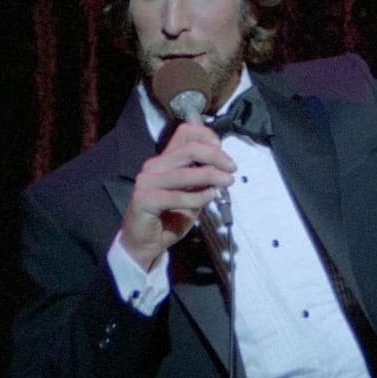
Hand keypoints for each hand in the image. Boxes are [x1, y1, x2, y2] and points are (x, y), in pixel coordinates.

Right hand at [120, 122, 235, 270]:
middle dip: (215, 156)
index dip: (207, 136)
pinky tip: (210, 197)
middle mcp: (153, 166)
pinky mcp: (144, 200)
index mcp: (164, 160)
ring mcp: (147, 182)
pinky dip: (198, 197)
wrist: (145, 244)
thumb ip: (202, 177)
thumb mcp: (192, 194)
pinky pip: (177, 196)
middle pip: (188, 149)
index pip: (185, 133)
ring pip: (184, 172)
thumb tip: (223, 162)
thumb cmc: (170, 218)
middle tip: (232, 168)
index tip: (224, 151)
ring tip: (228, 181)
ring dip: (211, 175)